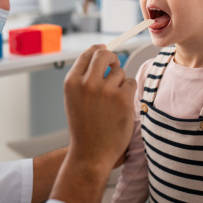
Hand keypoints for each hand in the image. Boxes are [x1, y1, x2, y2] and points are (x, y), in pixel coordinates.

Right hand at [63, 44, 135, 172]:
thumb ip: (84, 77)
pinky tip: (121, 107)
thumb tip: (102, 52)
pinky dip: (129, 93)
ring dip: (120, 82)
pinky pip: (130, 84)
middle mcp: (87, 83)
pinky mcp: (122, 99)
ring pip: (120, 72)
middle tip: (115, 64)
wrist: (91, 153)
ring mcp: (105, 90)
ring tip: (113, 102)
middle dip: (112, 57)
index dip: (98, 50)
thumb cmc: (84, 126)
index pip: (87, 54)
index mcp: (72, 82)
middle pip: (104, 54)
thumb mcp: (74, 98)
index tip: (105, 51)